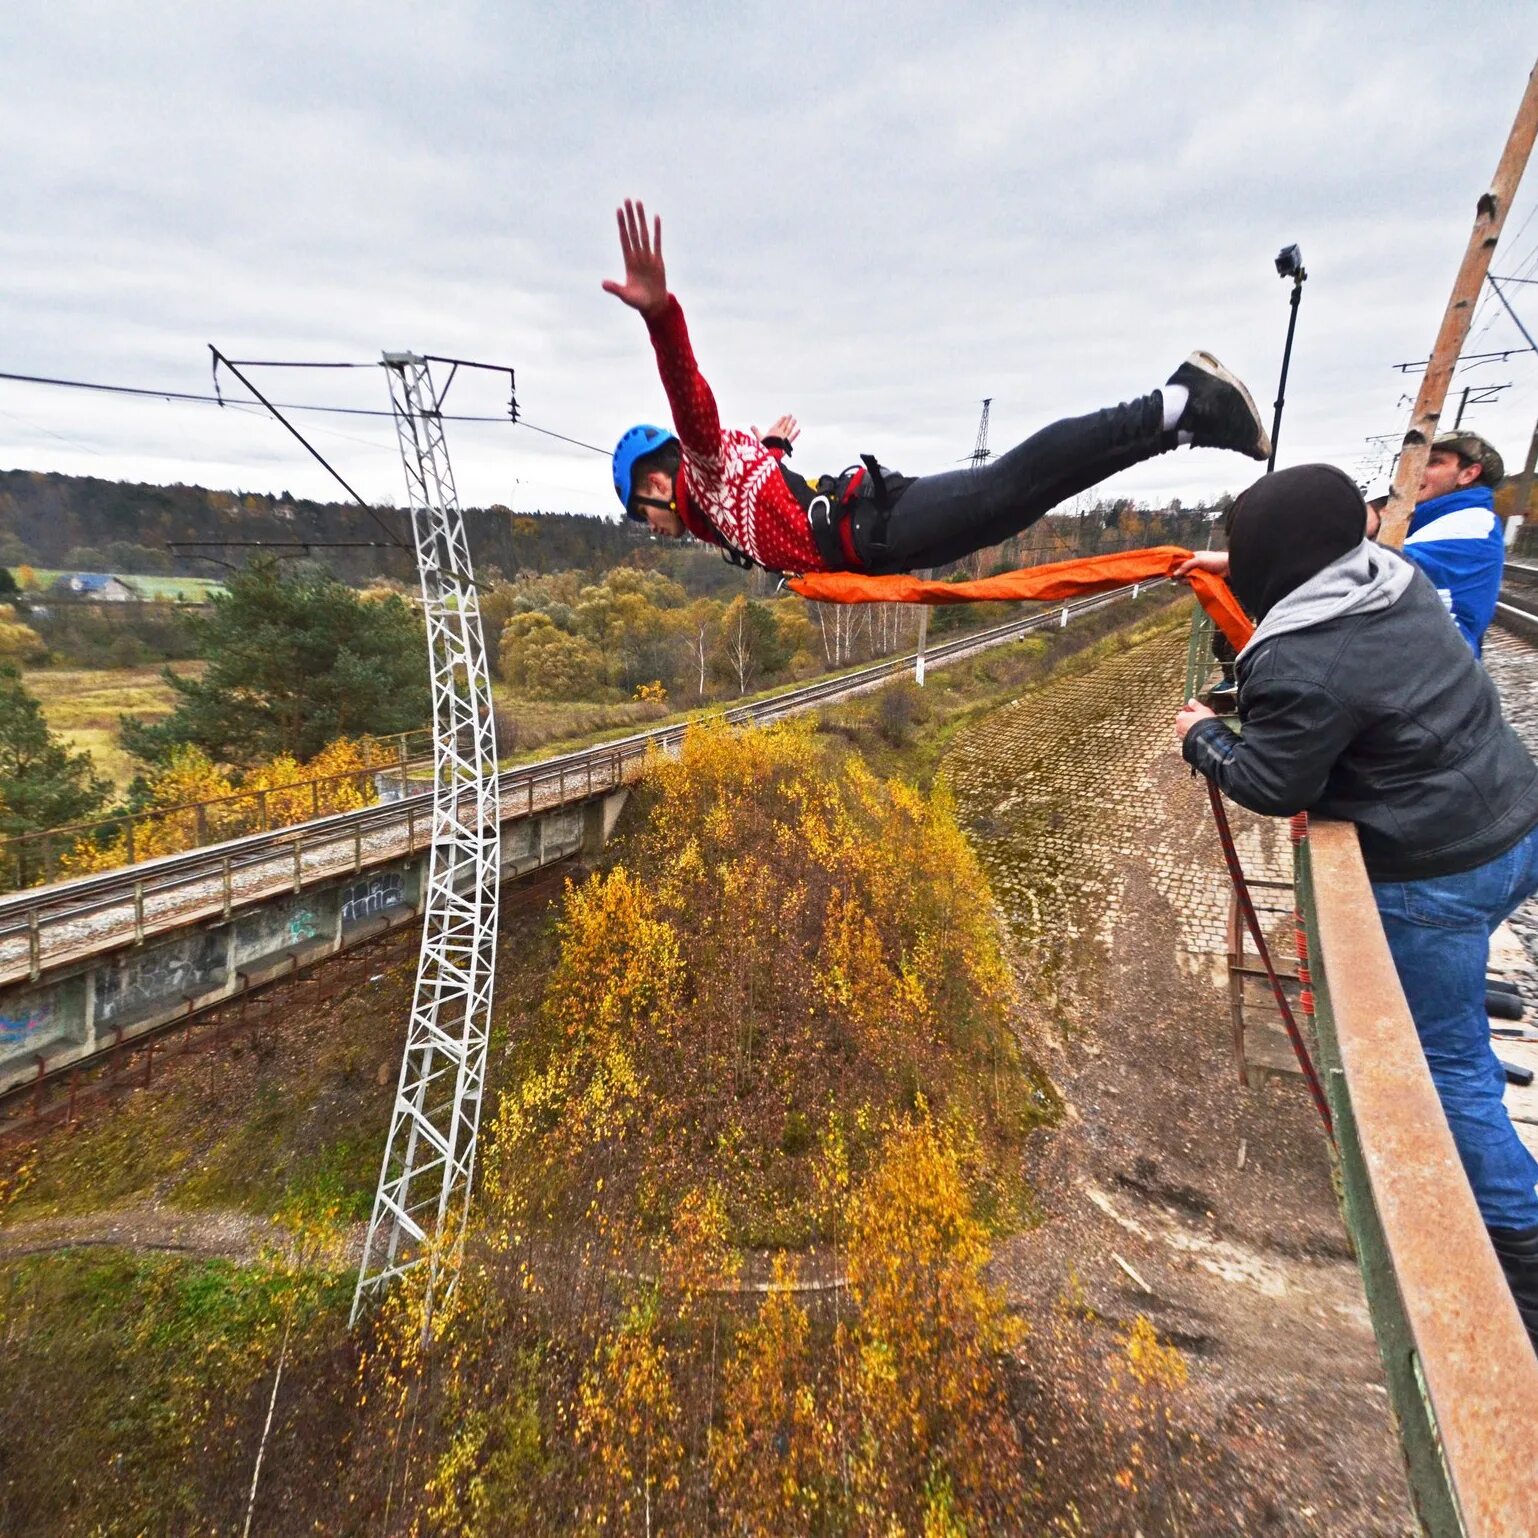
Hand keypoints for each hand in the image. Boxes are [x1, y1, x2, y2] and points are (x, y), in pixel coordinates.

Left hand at [602, 199, 668, 317]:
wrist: (654, 306)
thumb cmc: (638, 301)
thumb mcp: (625, 295)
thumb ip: (615, 288)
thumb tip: (602, 284)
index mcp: (629, 262)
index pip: (624, 239)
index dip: (621, 225)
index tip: (618, 211)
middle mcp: (638, 256)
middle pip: (633, 232)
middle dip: (630, 216)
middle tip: (627, 200)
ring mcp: (648, 257)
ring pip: (644, 233)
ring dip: (641, 219)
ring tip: (639, 203)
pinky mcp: (658, 261)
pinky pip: (657, 242)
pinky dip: (657, 231)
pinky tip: (655, 218)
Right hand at [752, 414, 799, 444]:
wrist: (769, 454)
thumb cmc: (764, 447)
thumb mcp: (759, 438)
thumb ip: (756, 432)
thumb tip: (751, 426)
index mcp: (772, 431)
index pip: (778, 423)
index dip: (781, 420)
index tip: (784, 416)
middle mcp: (779, 433)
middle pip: (784, 425)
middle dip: (787, 420)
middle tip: (790, 415)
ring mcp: (784, 437)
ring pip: (789, 429)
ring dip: (792, 424)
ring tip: (795, 420)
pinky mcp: (787, 442)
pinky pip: (793, 437)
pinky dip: (796, 433)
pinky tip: (799, 430)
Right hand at [1172, 550, 1229, 580]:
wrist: (1229, 567)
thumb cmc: (1215, 560)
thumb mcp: (1198, 560)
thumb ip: (1186, 566)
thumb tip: (1175, 573)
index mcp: (1194, 557)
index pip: (1181, 561)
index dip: (1175, 566)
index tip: (1169, 571)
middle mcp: (1195, 565)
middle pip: (1182, 571)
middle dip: (1179, 574)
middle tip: (1175, 577)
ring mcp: (1199, 573)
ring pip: (1187, 577)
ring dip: (1184, 579)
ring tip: (1184, 580)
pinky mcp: (1202, 580)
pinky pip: (1193, 582)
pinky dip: (1190, 583)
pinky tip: (1188, 583)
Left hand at [1175, 699, 1216, 739]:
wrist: (1208, 739)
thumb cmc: (1205, 724)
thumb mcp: (1202, 710)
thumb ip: (1195, 705)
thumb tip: (1191, 701)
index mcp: (1180, 718)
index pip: (1184, 712)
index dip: (1191, 712)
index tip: (1197, 713)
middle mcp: (1178, 727)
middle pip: (1184, 721)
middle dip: (1190, 721)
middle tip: (1200, 721)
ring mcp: (1181, 736)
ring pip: (1185, 730)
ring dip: (1191, 728)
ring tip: (1200, 728)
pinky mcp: (1186, 743)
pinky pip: (1188, 737)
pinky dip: (1192, 735)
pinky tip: (1199, 734)